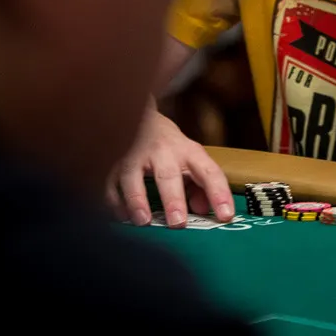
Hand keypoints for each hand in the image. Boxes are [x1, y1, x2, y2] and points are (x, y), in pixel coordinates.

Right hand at [108, 100, 234, 226]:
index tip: (226, 216)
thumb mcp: (189, 157)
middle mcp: (162, 152)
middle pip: (168, 175)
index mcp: (188, 151)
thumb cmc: (167, 144)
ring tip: (143, 221)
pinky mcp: (112, 161)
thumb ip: (199, 184)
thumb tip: (203, 209)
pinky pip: (109, 182)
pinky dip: (114, 201)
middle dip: (173, 199)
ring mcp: (135, 155)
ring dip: (137, 200)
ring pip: (132, 176)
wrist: (137, 112)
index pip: (208, 172)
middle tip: (178, 223)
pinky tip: (122, 216)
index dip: (218, 194)